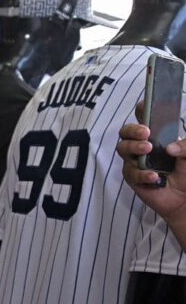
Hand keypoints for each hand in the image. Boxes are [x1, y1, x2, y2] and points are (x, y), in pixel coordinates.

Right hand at [117, 104, 185, 228]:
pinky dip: (142, 174)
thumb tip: (170, 148)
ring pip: (123, 149)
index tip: (144, 105)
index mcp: (156, 136)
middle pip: (126, 132)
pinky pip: (131, 173)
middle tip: (146, 133)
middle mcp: (142, 146)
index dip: (141, 110)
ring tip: (148, 150)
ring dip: (134, 147)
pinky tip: (155, 176)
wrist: (185, 197)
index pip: (144, 119)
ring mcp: (135, 161)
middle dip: (132, 130)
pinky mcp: (133, 178)